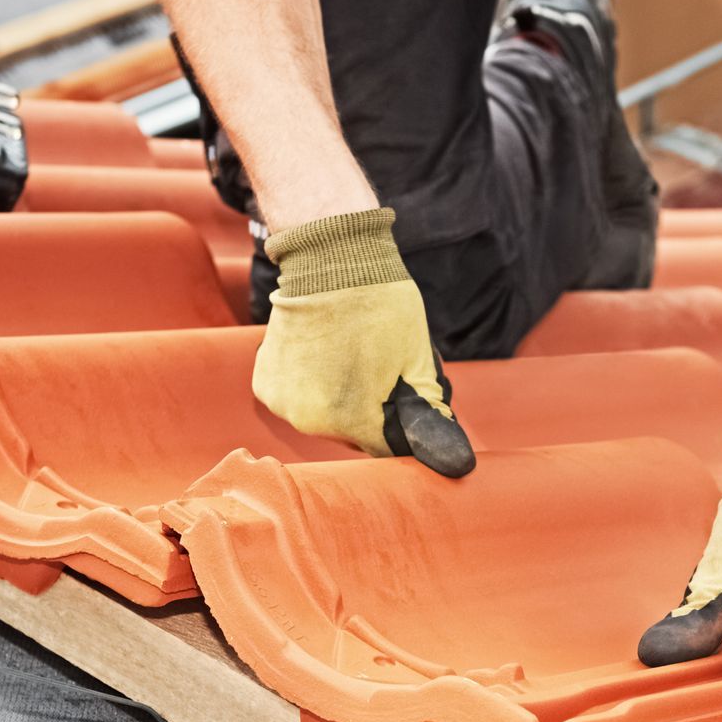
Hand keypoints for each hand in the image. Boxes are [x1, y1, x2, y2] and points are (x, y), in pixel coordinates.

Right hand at [253, 208, 474, 476]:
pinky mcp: (266, 386)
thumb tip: (455, 463)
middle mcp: (309, 421)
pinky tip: (322, 354)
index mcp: (350, 420)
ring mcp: (283, 404)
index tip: (405, 397)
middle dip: (371, 412)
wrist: (329, 258)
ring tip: (350, 356)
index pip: (387, 448)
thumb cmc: (381, 306)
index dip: (402, 425)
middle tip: (378, 368)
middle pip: (354, 436)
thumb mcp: (418, 363)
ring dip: (341, 401)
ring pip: (325, 419)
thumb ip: (429, 417)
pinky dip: (311, 386)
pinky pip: (298, 400)